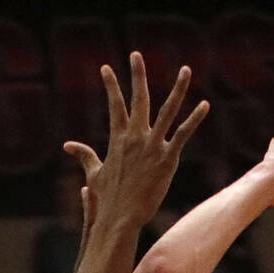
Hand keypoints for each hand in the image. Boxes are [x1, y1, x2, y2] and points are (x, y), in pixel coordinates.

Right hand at [62, 52, 208, 225]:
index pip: (114, 105)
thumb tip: (68, 145)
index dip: (110, 85)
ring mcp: (152, 146)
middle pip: (138, 99)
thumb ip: (84, 155)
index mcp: (118, 139)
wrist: (120, 218)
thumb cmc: (107, 199)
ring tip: (186, 69)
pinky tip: (204, 104)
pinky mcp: (168, 159)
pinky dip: (194, 119)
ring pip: (166, 111)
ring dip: (177, 89)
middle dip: (137, 75)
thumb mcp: (93, 174)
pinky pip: (183, 134)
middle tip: (136, 54)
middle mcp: (135, 138)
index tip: (106, 68)